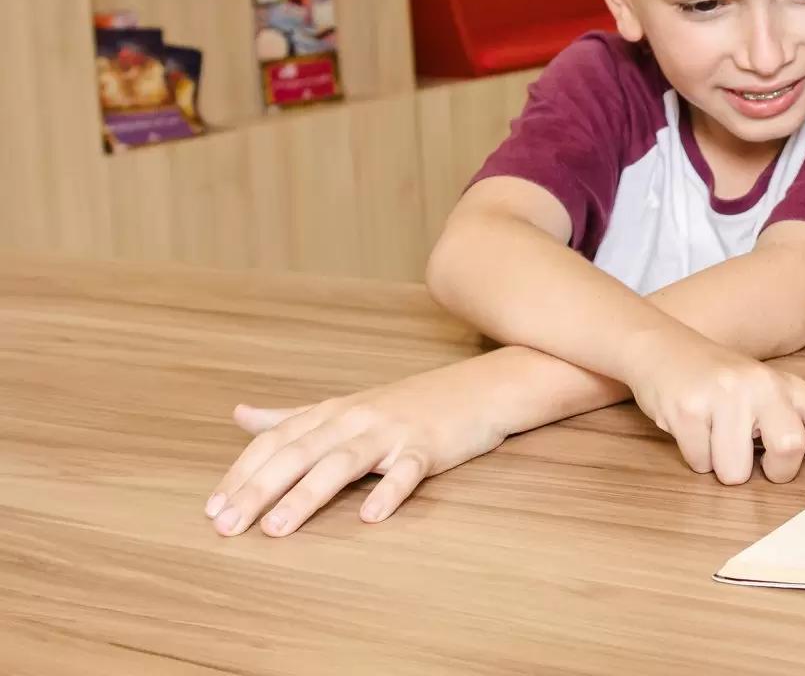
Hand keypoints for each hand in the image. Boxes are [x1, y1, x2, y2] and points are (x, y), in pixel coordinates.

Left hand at [205, 357, 517, 537]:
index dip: (242, 473)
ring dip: (307, 494)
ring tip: (278, 528)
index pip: (276, 441)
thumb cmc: (411, 404)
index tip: (212, 508)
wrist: (481, 388)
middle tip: (227, 525)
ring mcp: (392, 432)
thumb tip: (240, 416)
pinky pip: (407, 470)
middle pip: (298, 452)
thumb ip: (292, 416)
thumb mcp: (346, 406)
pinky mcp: (428, 447)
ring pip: (342, 462)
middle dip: (259, 489)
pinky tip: (371, 517)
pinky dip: (389, 492)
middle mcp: (355, 419)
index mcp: (332, 413)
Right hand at [629, 331, 804, 485]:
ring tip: (714, 435)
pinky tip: (691, 429)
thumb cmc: (719, 381)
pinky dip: (695, 457)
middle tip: (756, 458)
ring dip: (723, 466)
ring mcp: (724, 395)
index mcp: (786, 384)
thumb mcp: (766, 394)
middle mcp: (761, 385)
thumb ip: (800, 424)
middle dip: (773, 471)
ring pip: (736, 470)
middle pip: (787, 449)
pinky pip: (700, 463)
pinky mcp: (688, 409)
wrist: (660, 347)